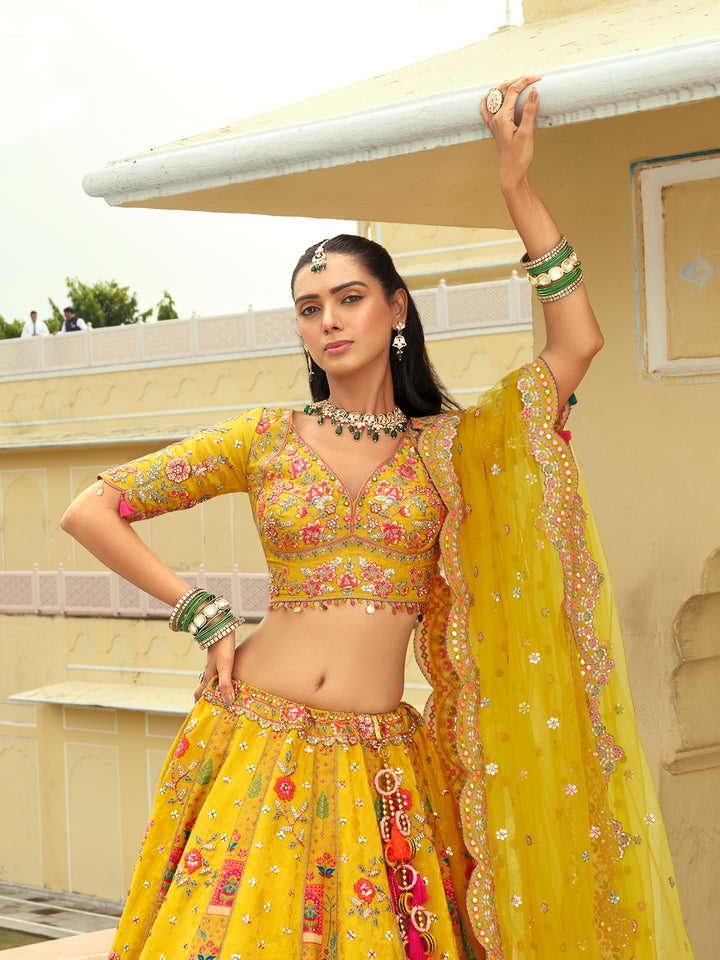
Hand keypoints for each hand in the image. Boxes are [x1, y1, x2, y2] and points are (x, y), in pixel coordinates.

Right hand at [194, 632, 235, 706]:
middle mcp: (209, 671)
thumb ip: (226, 684)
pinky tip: (232, 679)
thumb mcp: (225, 667)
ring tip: (226, 697)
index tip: (201, 715)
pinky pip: (220, 673)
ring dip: (217, 689)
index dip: (199, 704)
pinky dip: (224, 680)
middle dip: (209, 698)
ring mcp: (214, 664)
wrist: (221, 627)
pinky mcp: (221, 657)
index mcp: (208, 675)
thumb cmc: (222, 647)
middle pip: (206, 688)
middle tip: (217, 709)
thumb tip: (227, 702)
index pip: (199, 693)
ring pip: (213, 680)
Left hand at [480, 74, 541, 193]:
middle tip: (533, 76)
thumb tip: (533, 91)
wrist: (511, 173)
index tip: (539, 77)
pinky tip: (496, 95)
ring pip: (495, 96)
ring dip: (506, 85)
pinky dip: (491, 98)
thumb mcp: (527, 133)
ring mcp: (493, 122)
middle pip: (502, 90)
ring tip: (520, 81)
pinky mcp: (495, 127)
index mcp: (501, 118)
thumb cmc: (519, 157)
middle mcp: (494, 118)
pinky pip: (487, 108)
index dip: (525, 80)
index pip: (512, 91)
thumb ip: (529, 111)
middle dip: (517, 80)